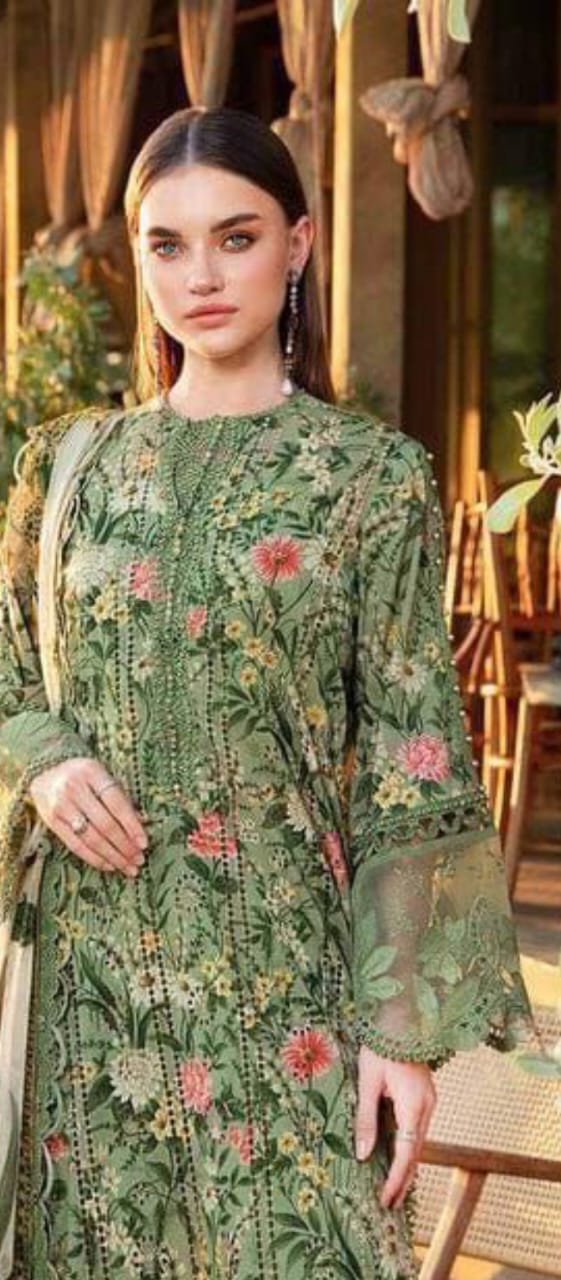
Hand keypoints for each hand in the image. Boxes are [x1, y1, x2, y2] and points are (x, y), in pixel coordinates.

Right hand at [29, 757, 147, 877]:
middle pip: (105, 824)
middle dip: (124, 846)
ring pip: (91, 838)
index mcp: (92, 772)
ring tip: (128, 867)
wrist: (45, 770)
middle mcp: (74, 788)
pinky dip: (94, 858)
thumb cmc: (83, 775)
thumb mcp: (102, 776)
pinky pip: (76, 846)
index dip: (132, 825)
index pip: (117, 803)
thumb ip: (121, 797)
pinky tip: (109, 865)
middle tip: (138, 860)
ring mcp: (61, 806)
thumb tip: (143, 823)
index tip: (144, 843)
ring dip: (112, 856)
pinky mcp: (52, 822)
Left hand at [354, 1045, 435, 1208]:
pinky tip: (399, 1159)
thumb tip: (364, 1155)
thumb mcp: (368, 1082)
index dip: (396, 1179)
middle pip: (416, 1152)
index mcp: (414, 1104)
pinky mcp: (425, 1097)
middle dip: (403, 1180)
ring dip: (407, 1166)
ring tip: (393, 1189)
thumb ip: (366, 1119)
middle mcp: (427, 1107)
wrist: (401, 1018)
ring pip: (419, 1142)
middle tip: (389, 1205)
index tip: (385, 1199)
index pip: (407, 1153)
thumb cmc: (381, 1046)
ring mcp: (429, 1101)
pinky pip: (418, 1130)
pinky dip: (409, 1148)